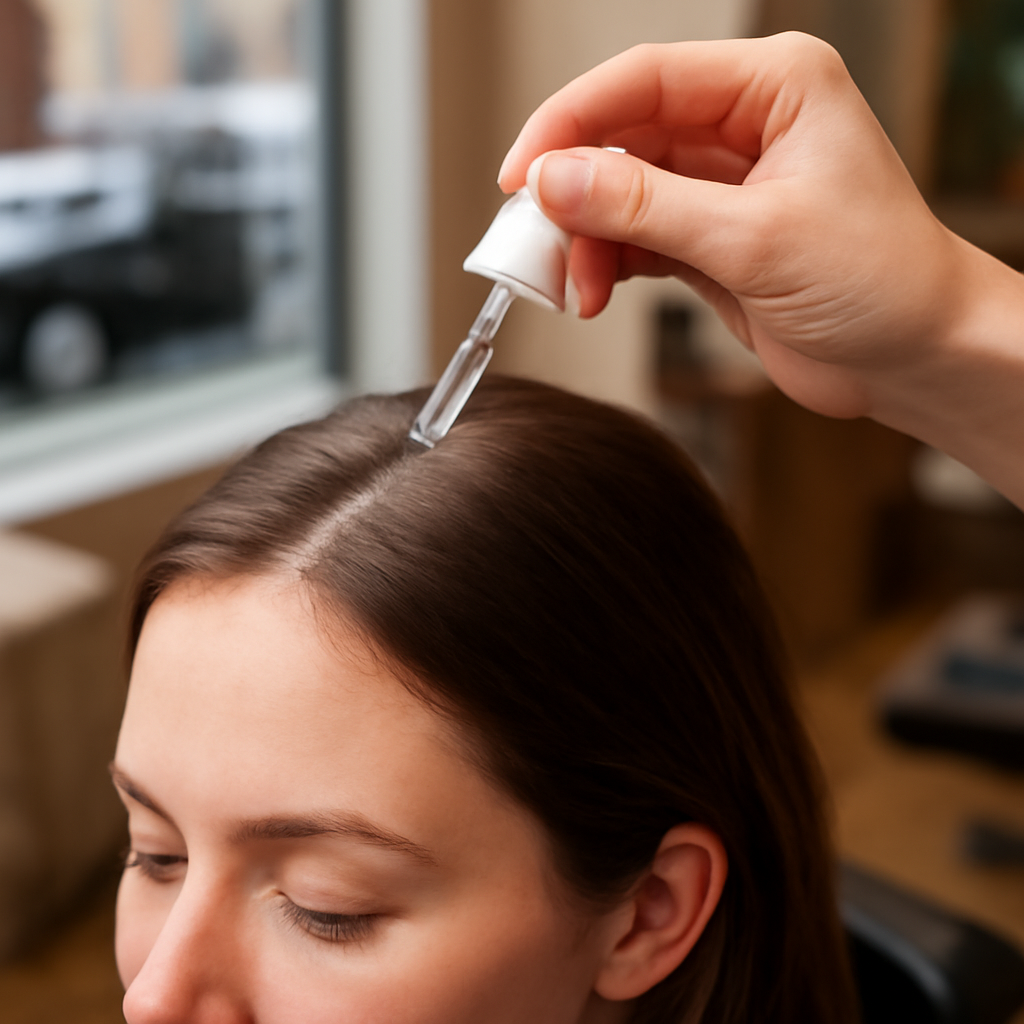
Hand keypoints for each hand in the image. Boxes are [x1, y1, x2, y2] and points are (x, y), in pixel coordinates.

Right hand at [497, 33, 968, 422]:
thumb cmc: (881, 282)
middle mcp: (744, 127)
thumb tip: (556, 181)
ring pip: (620, 192)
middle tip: (536, 242)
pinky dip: (606, 263)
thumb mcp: (754, 239)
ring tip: (575, 287)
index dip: (571, 121)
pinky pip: (636, 237)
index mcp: (773, 87)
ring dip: (586, 238)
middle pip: (623, 137)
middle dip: (574, 193)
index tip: (522, 173)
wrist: (916, 358)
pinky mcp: (709, 240)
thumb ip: (648, 207)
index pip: (645, 80)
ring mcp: (722, 186)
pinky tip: (593, 291)